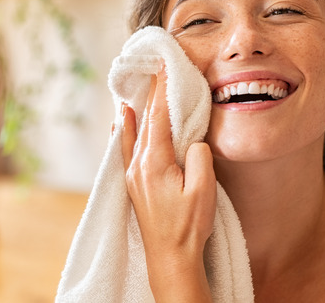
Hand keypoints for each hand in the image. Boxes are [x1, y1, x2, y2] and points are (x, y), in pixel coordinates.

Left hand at [121, 65, 215, 301]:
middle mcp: (138, 165)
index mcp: (154, 162)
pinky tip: (120, 121)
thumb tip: (193, 140)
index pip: (158, 117)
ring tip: (136, 86)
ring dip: (138, 109)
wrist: (170, 258)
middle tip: (155, 68)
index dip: (163, 90)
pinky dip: (124, 131)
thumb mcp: (204, 190)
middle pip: (145, 121)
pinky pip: (125, 149)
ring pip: (134, 133)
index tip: (165, 67)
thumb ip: (199, 158)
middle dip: (151, 94)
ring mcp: (133, 176)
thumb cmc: (189, 227)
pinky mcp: (134, 185)